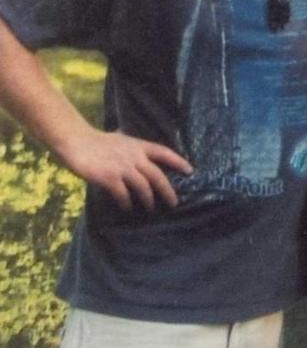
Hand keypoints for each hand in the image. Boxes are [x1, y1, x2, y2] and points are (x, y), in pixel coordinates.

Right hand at [60, 129, 192, 212]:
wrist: (76, 141)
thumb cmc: (96, 140)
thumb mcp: (120, 138)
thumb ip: (130, 144)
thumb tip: (133, 143)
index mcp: (139, 145)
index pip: (164, 152)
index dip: (178, 161)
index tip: (190, 171)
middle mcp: (134, 156)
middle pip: (157, 176)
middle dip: (168, 191)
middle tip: (174, 203)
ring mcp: (122, 167)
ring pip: (143, 187)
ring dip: (149, 200)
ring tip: (151, 209)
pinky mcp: (110, 178)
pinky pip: (123, 195)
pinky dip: (127, 203)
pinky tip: (128, 209)